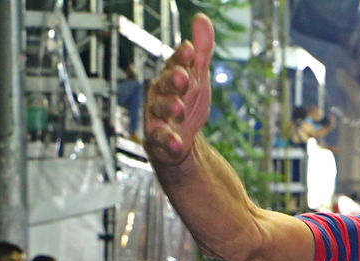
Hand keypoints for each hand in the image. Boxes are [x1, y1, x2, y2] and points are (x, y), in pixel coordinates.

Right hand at [144, 14, 213, 166]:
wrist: (179, 139)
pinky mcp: (158, 138)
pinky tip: (176, 143)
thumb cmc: (186, 103)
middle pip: (165, 84)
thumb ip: (201, 51)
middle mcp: (161, 94)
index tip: (189, 50)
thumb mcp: (197, 77)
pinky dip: (168, 141)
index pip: (176, 63)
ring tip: (179, 108)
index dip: (182, 58)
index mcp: (171, 76)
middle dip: (173, 80)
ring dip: (169, 107)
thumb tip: (201, 18)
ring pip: (160, 108)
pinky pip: (161, 138)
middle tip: (183, 78)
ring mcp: (158, 115)